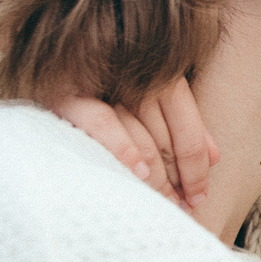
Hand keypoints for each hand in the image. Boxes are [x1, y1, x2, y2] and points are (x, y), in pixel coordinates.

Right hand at [48, 77, 219, 211]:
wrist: (44, 52)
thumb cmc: (100, 84)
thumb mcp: (149, 97)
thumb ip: (184, 123)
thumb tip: (215, 157)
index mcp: (161, 76)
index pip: (187, 130)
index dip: (196, 168)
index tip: (200, 197)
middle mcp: (135, 78)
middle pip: (166, 138)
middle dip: (177, 179)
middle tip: (181, 209)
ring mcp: (101, 83)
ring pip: (141, 136)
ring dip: (155, 175)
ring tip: (163, 203)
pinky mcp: (67, 92)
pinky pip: (103, 120)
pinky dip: (123, 147)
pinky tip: (136, 173)